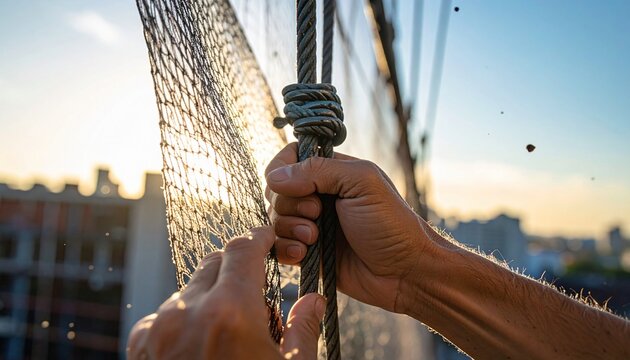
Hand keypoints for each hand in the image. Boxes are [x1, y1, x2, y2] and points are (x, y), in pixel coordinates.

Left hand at [127, 227, 323, 359]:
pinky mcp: (139, 345)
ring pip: (190, 289)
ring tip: (229, 336)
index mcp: (229, 313)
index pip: (242, 248)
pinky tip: (201, 348)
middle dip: (237, 270)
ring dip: (211, 297)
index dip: (258, 237)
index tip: (267, 237)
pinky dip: (186, 318)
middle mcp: (186, 312)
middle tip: (255, 298)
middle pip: (214, 263)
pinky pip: (166, 313)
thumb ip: (302, 330)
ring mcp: (157, 328)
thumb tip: (313, 301)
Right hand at [265, 143, 431, 311]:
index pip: (289, 159)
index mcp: (332, 172)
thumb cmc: (392, 224)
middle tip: (318, 214)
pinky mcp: (307, 253)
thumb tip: (275, 176)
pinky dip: (284, 249)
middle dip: (290, 204)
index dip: (282, 170)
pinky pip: (278, 247)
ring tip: (314, 239)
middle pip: (276, 191)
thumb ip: (319, 170)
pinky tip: (304, 254)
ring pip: (274, 219)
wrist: (404, 273)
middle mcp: (318, 196)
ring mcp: (310, 225)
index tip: (296, 186)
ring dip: (289, 228)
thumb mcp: (362, 183)